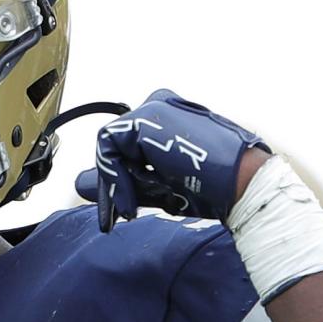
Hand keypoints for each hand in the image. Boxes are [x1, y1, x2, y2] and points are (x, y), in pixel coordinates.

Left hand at [74, 89, 269, 231]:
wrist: (241, 184)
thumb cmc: (213, 187)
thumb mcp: (158, 186)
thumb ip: (123, 181)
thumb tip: (80, 182)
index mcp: (167, 120)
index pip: (126, 149)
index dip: (121, 181)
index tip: (125, 210)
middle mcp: (159, 108)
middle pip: (115, 148)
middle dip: (115, 184)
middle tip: (122, 213)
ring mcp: (152, 109)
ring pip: (109, 148)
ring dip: (117, 183)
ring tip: (133, 206)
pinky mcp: (145, 119)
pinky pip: (109, 147)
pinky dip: (115, 177)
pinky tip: (132, 197)